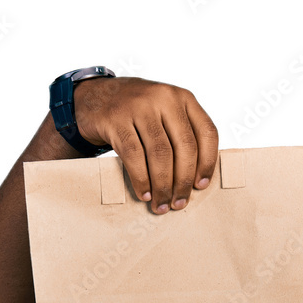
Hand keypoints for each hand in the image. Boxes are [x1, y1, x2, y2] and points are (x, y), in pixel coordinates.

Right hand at [73, 76, 218, 214]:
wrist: (95, 97)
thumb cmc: (138, 114)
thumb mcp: (165, 113)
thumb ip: (183, 135)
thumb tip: (195, 181)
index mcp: (183, 97)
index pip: (207, 132)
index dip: (207, 163)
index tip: (201, 186)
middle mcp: (164, 97)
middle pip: (184, 147)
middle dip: (183, 182)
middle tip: (179, 203)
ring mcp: (139, 106)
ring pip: (160, 154)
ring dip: (163, 186)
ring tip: (162, 204)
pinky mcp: (116, 119)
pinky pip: (134, 156)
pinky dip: (141, 180)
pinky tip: (144, 194)